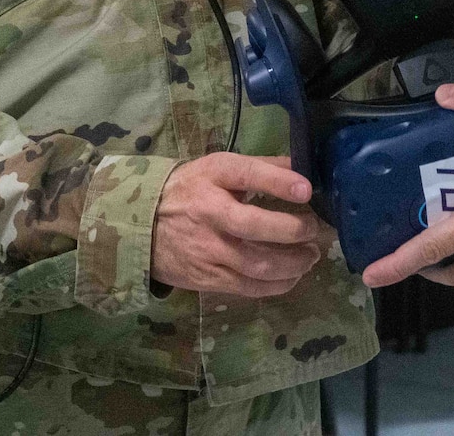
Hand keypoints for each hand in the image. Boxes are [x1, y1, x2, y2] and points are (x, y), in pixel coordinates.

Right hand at [150, 154, 327, 296]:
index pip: (248, 175)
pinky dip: (276, 284)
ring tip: (311, 256)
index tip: (307, 190)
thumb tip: (303, 167)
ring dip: (293, 262)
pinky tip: (292, 276)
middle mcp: (209, 213)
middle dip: (293, 230)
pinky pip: (248, 287)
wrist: (139, 225)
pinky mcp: (206, 278)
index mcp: (213, 177)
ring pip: (257, 263)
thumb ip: (260, 167)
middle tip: (314, 230)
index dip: (279, 182)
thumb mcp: (218, 168)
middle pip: (255, 226)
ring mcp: (207, 249)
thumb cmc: (190, 190)